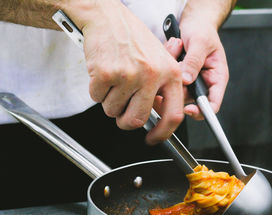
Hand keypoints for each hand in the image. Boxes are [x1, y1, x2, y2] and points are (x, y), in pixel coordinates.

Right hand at [65, 0, 183, 144]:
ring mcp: (129, 75)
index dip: (163, 133)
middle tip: (122, 111)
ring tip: (114, 80)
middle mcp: (152, 75)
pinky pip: (96, 98)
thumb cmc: (134, 39)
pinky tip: (103, 73)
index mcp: (171, 73)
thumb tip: (159, 119)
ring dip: (109, 102)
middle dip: (125, 121)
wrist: (108, 17)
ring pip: (113, 111)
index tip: (153, 139)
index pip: (173, 115)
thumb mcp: (159, 61)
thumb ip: (161, 90)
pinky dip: (96, 91)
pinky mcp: (106, 73)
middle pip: (137, 120)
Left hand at [177, 19, 228, 119]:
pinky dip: (166, 65)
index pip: (212, 104)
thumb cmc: (203, 29)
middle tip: (174, 67)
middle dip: (178, 86)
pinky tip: (172, 49)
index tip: (187, 109)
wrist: (193, 21)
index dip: (201, 111)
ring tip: (176, 49)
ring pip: (176, 89)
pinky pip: (167, 79)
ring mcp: (189, 80)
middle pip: (189, 99)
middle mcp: (203, 82)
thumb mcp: (200, 42)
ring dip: (171, 72)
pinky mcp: (177, 76)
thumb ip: (194, 62)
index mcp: (216, 78)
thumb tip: (187, 80)